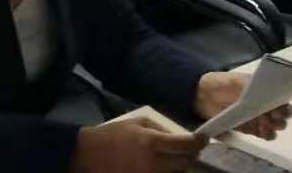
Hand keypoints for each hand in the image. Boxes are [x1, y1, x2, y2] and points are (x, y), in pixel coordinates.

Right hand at [71, 119, 205, 172]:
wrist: (89, 155)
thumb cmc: (113, 135)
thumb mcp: (137, 123)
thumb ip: (160, 129)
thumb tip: (178, 138)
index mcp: (152, 143)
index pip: (185, 145)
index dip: (198, 142)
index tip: (203, 139)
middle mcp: (153, 163)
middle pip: (185, 163)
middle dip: (190, 156)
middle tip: (189, 150)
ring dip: (179, 167)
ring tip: (175, 159)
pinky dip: (167, 172)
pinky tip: (163, 166)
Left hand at [194, 72, 291, 140]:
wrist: (205, 95)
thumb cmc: (224, 84)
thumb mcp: (239, 81)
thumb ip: (253, 86)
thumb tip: (267, 90)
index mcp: (266, 91)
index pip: (283, 99)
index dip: (285, 104)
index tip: (280, 108)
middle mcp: (266, 105)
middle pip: (283, 114)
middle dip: (282, 117)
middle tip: (273, 117)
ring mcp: (260, 118)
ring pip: (276, 126)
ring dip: (275, 127)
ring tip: (266, 125)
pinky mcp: (252, 129)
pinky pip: (266, 134)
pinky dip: (268, 135)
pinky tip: (263, 132)